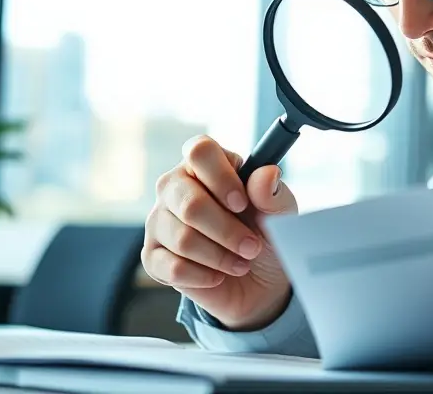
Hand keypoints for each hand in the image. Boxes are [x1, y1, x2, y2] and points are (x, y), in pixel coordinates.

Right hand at [142, 135, 297, 330]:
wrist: (257, 279)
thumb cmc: (264, 233)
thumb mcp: (279, 213)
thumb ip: (273, 193)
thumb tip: (266, 174)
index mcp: (206, 164)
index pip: (200, 151)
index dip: (221, 177)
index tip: (242, 203)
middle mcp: (176, 186)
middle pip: (189, 202)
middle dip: (227, 230)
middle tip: (252, 246)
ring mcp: (159, 220)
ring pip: (182, 239)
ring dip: (220, 256)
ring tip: (240, 262)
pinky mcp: (153, 256)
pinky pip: (173, 267)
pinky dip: (204, 276)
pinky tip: (218, 275)